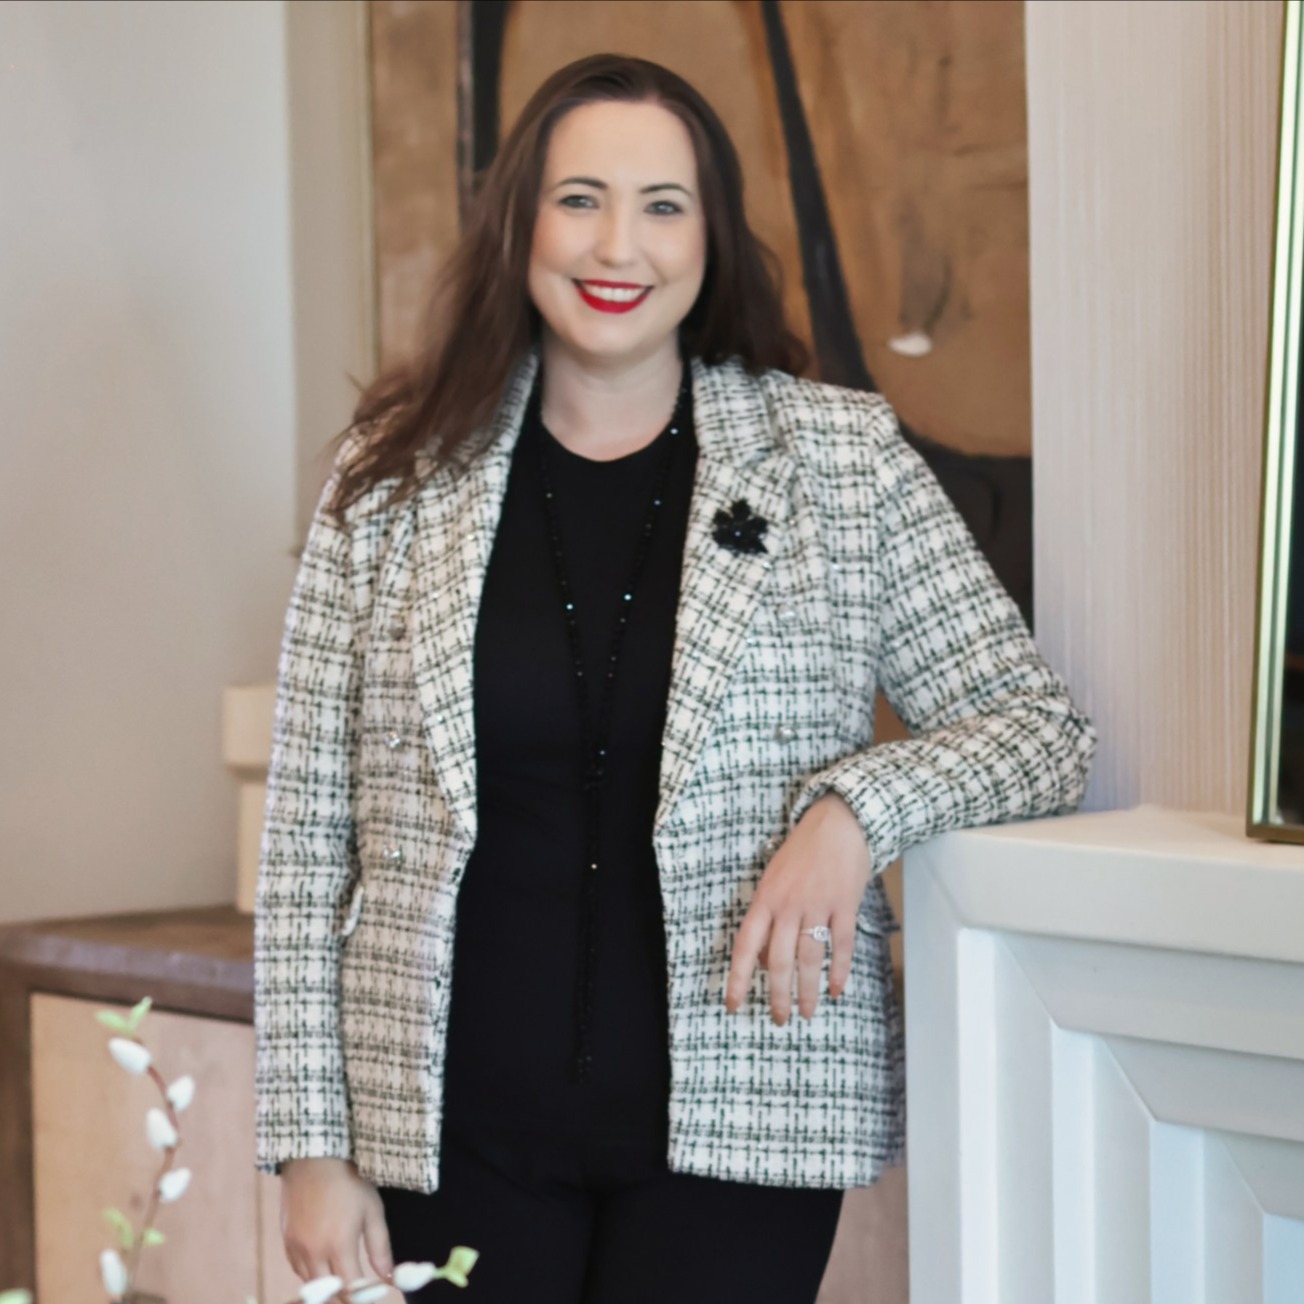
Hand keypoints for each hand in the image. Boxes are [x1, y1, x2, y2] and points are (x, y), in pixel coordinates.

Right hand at [280, 1157, 393, 1289]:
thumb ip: (380, 1248)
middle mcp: (314, 1253)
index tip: (372, 1297)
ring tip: (342, 1279)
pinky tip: (324, 1266)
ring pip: (311, 1285)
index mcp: (339, 1245)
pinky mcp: (286, 1242)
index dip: (362, 1299)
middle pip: (328, 1294)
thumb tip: (389, 1278)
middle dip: (344, 1298)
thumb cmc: (349, 1182)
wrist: (314, 1160)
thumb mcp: (372, 1211)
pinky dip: (312, 1275)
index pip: (350, 1290)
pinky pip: (298, 1270)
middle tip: (358, 1291)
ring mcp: (297, 1249)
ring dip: (327, 1288)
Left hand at [725, 792, 871, 1024]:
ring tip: (808, 1013)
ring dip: (808, 991)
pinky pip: (842, 945)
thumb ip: (767, 918)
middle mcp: (788, 905)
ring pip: (809, 959)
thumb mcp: (774, 879)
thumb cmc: (802, 852)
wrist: (838, 822)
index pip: (745, 946)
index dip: (737, 978)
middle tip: (778, 1019)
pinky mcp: (845, 905)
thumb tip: (763, 960)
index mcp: (765, 899)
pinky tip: (836, 990)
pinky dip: (839, 971)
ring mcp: (818, 905)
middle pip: (778, 961)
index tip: (732, 1005)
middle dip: (777, 995)